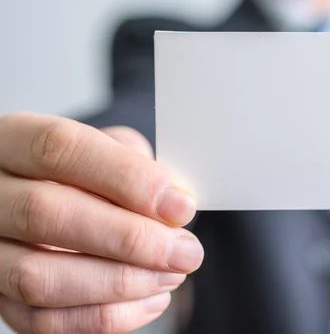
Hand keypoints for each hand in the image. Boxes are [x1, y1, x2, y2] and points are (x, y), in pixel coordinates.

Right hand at [0, 112, 202, 332]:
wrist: (51, 199)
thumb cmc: (88, 173)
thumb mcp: (108, 147)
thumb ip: (136, 164)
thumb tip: (173, 201)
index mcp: (13, 141)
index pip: (60, 149)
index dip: (127, 178)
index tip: (181, 206)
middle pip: (45, 214)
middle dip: (130, 239)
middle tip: (185, 251)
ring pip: (37, 277)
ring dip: (119, 283)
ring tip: (171, 275)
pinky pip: (41, 321)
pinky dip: (104, 317)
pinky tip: (149, 298)